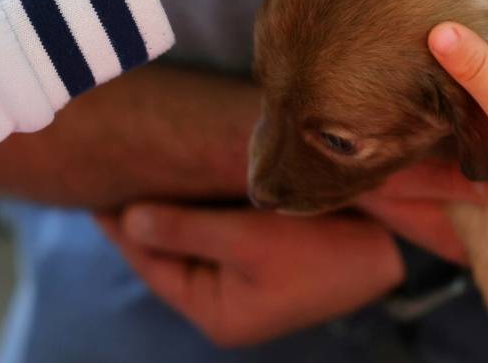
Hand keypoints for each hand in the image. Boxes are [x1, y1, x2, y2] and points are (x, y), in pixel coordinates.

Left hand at [96, 162, 487, 345]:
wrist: (389, 247)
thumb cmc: (320, 248)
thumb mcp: (245, 237)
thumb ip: (182, 228)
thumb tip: (131, 217)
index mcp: (217, 314)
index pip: (154, 264)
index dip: (124, 228)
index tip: (98, 195)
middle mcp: (228, 304)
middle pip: (171, 254)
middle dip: (148, 216)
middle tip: (114, 177)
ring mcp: (248, 285)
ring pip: (195, 241)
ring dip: (176, 209)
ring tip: (144, 174)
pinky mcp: (266, 262)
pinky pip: (221, 234)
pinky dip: (204, 209)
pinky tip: (189, 181)